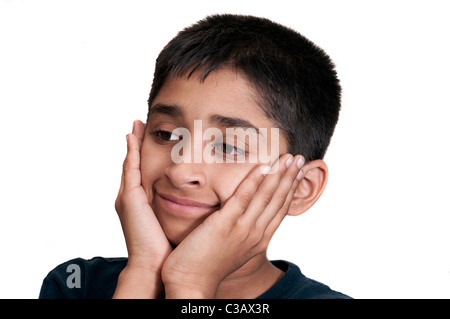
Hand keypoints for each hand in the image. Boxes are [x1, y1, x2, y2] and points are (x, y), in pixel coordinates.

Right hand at [113, 120, 171, 297]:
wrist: (155, 266)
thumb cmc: (168, 247)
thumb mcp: (175, 222)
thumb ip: (180, 208)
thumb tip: (197, 199)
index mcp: (144, 202)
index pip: (146, 171)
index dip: (147, 154)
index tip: (158, 136)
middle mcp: (132, 196)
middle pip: (134, 163)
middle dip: (137, 143)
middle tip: (141, 122)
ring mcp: (128, 196)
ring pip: (130, 163)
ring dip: (133, 142)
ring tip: (137, 123)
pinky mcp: (129, 198)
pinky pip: (130, 169)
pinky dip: (130, 152)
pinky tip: (134, 135)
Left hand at [161, 154, 304, 297]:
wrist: (191, 282)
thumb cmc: (207, 265)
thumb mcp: (233, 247)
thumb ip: (242, 231)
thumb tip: (244, 216)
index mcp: (258, 240)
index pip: (280, 210)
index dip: (290, 190)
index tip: (298, 173)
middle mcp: (255, 234)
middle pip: (278, 201)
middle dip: (291, 178)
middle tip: (300, 158)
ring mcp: (242, 229)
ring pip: (266, 196)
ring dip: (279, 174)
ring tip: (289, 157)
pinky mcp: (225, 224)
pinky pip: (243, 198)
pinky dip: (255, 181)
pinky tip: (263, 166)